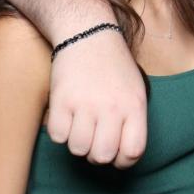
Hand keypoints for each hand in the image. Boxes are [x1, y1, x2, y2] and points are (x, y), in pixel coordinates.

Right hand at [47, 29, 146, 167]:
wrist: (89, 33)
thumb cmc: (113, 66)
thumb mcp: (136, 90)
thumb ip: (132, 120)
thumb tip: (121, 154)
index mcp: (135, 106)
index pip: (133, 152)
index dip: (122, 160)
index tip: (115, 152)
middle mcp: (112, 107)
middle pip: (102, 156)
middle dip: (96, 153)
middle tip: (94, 136)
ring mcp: (86, 104)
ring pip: (77, 149)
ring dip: (77, 141)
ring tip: (80, 123)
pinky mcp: (61, 100)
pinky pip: (57, 136)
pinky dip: (60, 130)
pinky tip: (67, 114)